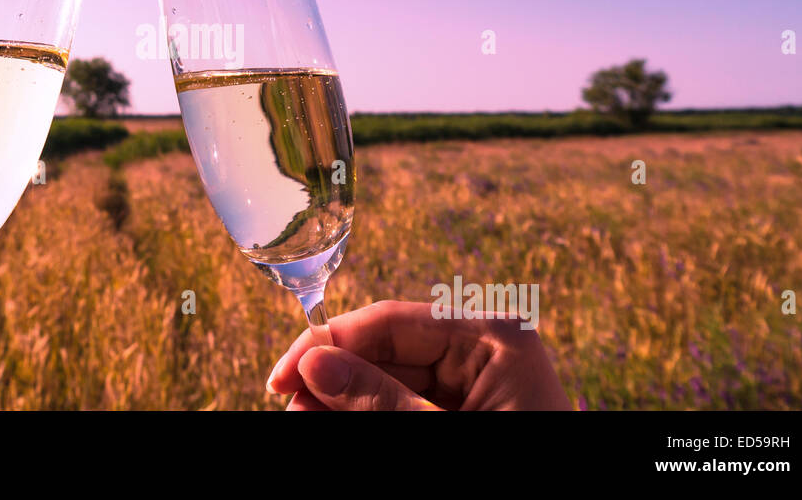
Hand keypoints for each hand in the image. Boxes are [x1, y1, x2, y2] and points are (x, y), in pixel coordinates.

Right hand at [267, 300, 571, 410]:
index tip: (282, 377)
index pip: (391, 321)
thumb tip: (313, 365)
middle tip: (288, 408)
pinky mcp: (468, 413)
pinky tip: (335, 421)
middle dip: (333, 379)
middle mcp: (485, 350)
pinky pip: (405, 404)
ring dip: (345, 400)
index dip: (329, 343)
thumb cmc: (519, 481)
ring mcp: (478, 384)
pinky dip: (369, 416)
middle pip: (385, 350)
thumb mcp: (439, 438)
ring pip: (389, 380)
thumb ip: (377, 402)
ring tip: (303, 418)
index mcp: (494, 337)